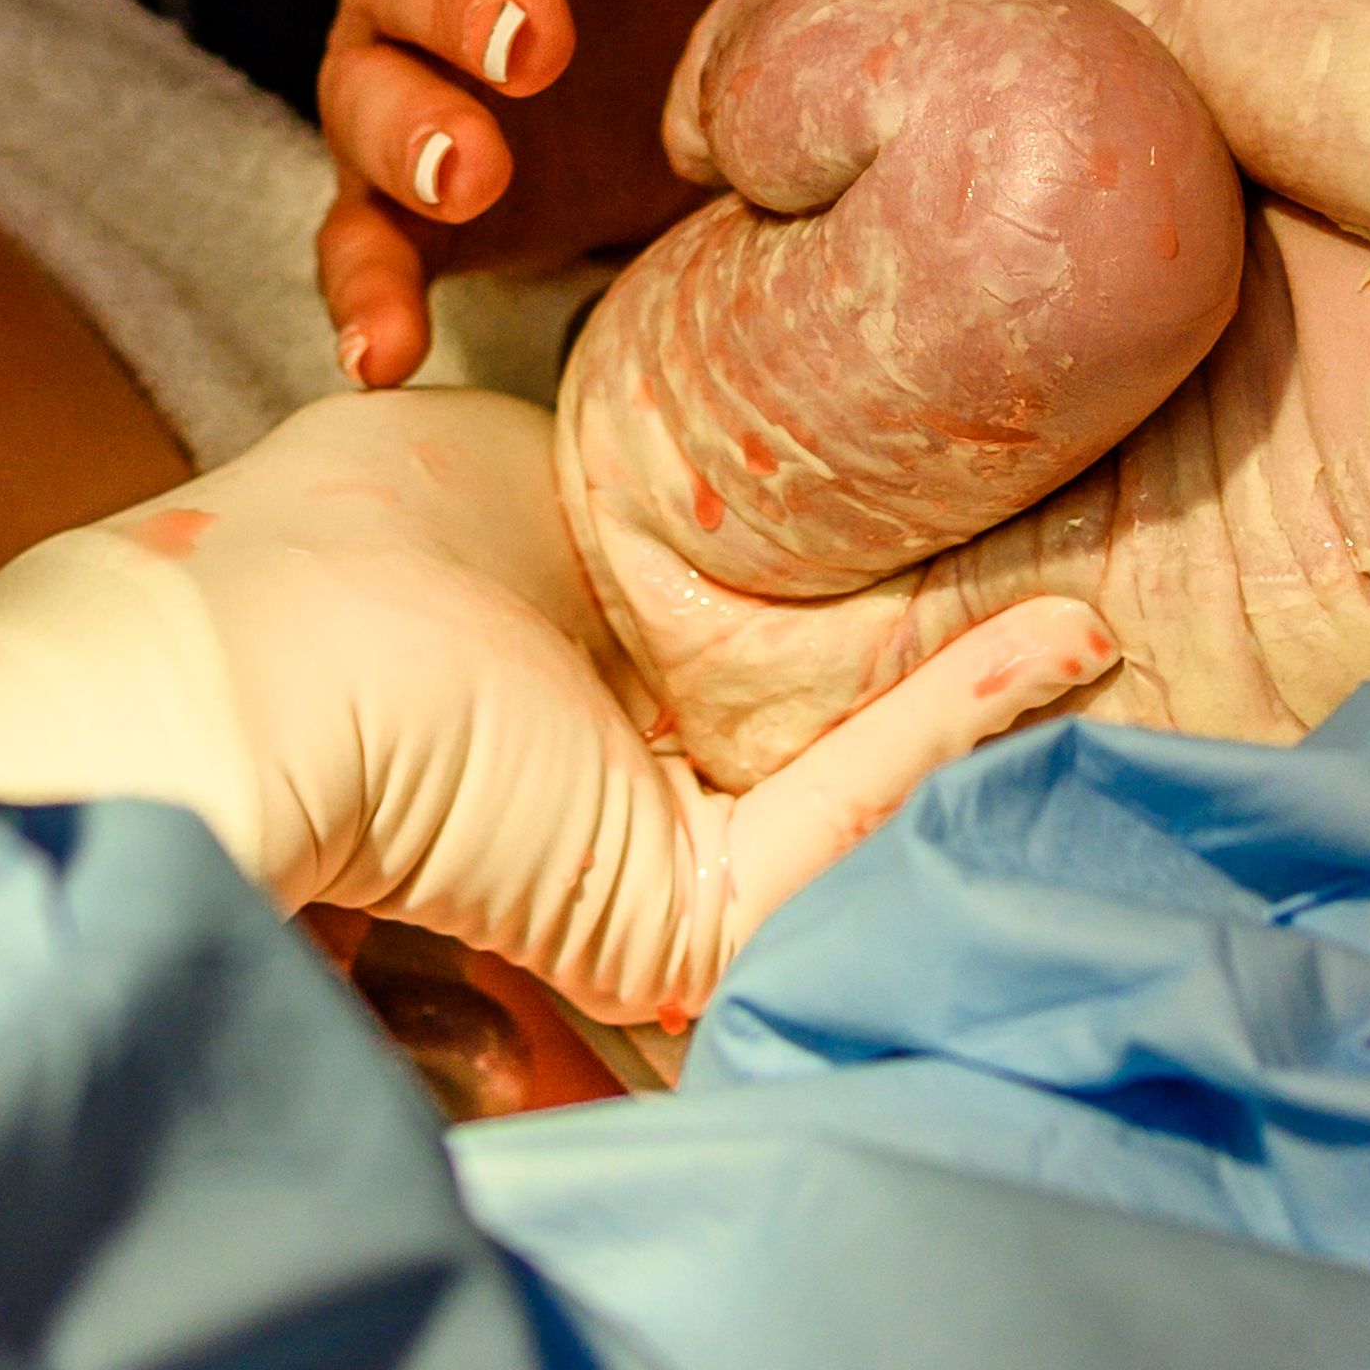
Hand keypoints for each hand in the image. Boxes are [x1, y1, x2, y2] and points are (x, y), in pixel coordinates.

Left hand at [0, 385, 1113, 1039]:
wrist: (242, 668)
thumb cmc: (330, 548)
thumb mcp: (521, 461)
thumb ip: (651, 472)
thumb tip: (776, 456)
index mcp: (561, 672)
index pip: (742, 650)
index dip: (860, 581)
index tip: (988, 496)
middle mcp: (604, 781)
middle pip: (806, 736)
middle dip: (948, 664)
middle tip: (1108, 557)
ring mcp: (639, 857)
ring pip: (854, 799)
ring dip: (987, 712)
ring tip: (1128, 608)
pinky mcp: (662, 914)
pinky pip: (840, 823)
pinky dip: (957, 731)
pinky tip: (1069, 645)